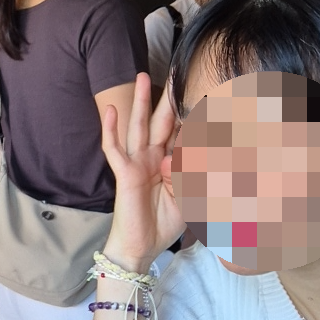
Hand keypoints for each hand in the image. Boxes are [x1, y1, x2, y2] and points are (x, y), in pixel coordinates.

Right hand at [99, 71, 183, 271]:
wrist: (141, 247)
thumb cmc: (163, 222)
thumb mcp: (192, 196)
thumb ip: (197, 174)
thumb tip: (193, 151)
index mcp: (169, 161)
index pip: (183, 132)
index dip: (193, 115)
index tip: (209, 94)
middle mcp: (152, 156)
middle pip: (160, 120)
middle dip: (166, 97)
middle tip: (174, 72)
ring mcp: (136, 163)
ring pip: (138, 126)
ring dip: (138, 102)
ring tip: (139, 77)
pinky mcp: (125, 174)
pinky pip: (115, 150)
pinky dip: (111, 130)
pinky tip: (111, 112)